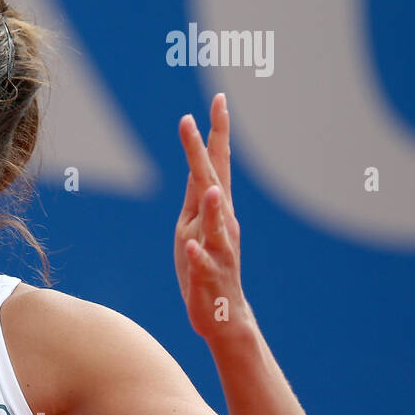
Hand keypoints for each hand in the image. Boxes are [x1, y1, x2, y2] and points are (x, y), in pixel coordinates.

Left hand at [175, 93, 249, 341]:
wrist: (222, 315)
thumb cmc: (204, 267)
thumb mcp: (193, 227)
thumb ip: (197, 197)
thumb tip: (198, 164)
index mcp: (215, 210)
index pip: (216, 164)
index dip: (215, 132)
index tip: (217, 99)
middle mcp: (222, 225)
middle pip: (212, 182)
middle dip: (203, 152)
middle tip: (192, 120)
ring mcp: (218, 251)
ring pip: (216, 226)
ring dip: (214, 207)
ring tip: (210, 187)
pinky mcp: (207, 278)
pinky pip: (203, 265)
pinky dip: (199, 256)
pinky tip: (192, 247)